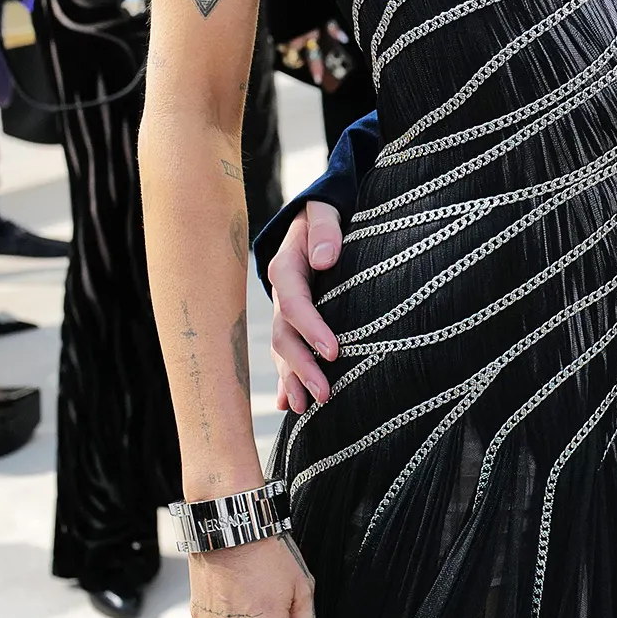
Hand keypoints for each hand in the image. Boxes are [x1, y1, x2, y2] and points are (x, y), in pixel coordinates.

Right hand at [271, 201, 342, 413]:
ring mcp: (285, 311)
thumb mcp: (325, 210)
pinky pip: (287, 352)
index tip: (334, 351)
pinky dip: (286, 378)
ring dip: (292, 379)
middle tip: (324, 394)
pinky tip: (287, 403)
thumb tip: (324, 258)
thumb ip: (325, 229)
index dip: (312, 329)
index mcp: (287, 268)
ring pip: (284, 350)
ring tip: (304, 407)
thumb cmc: (326, 214)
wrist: (317, 217)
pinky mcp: (295, 321)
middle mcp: (282, 294)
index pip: (295, 304)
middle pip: (286, 336)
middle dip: (303, 367)